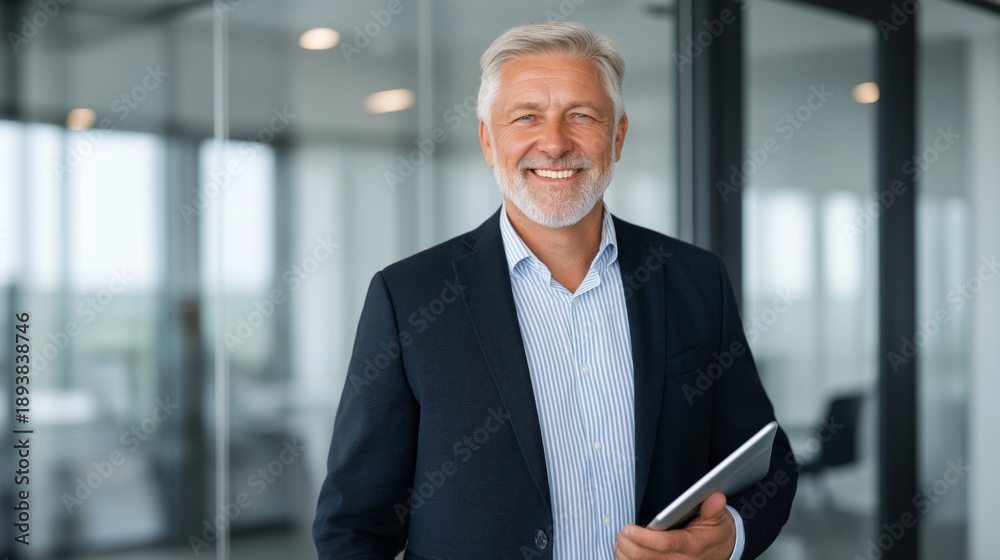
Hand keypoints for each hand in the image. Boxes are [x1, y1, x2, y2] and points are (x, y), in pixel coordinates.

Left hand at [614, 492, 735, 559]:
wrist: (725, 551)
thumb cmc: (716, 533)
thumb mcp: (718, 519)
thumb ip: (714, 509)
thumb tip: (716, 497)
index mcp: (692, 545)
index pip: (664, 544)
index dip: (643, 537)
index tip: (628, 529)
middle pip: (645, 558)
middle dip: (627, 545)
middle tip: (621, 532)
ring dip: (625, 555)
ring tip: (620, 541)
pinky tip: (625, 553)